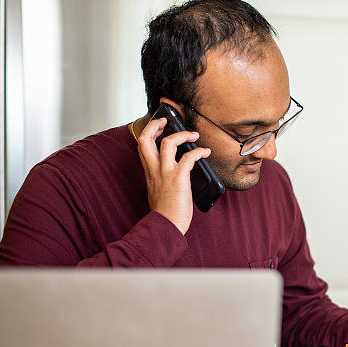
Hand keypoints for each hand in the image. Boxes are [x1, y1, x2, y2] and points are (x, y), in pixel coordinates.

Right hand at [136, 117, 210, 234]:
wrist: (166, 226)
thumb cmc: (166, 213)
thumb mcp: (158, 192)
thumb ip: (162, 180)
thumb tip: (176, 173)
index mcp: (149, 173)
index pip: (142, 146)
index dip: (148, 132)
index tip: (157, 127)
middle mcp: (154, 170)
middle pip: (146, 139)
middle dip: (154, 125)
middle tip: (165, 120)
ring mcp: (166, 173)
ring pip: (167, 143)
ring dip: (182, 135)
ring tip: (193, 134)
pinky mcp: (179, 178)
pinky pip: (188, 158)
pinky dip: (199, 151)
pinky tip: (205, 152)